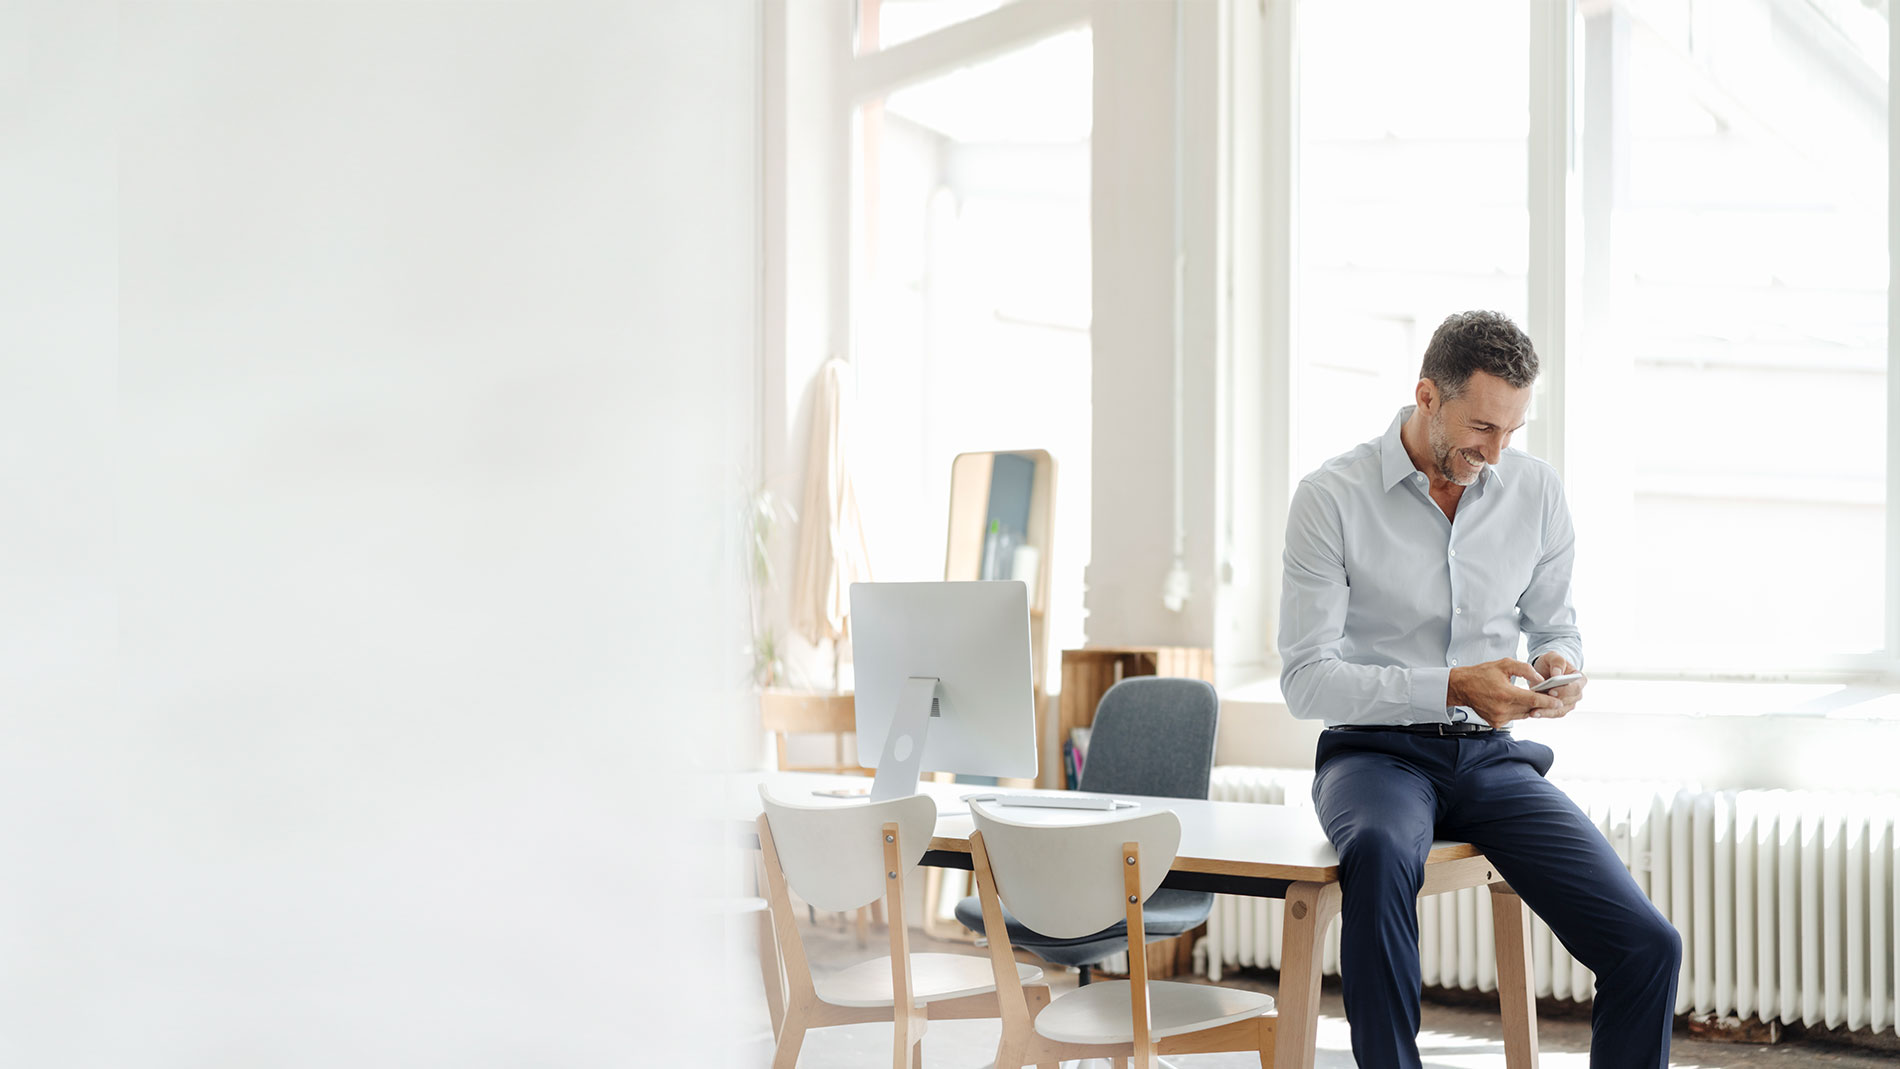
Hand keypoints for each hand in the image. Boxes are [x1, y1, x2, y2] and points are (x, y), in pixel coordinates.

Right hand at [1447, 658, 1564, 729]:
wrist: (1462, 687)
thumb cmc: (1482, 674)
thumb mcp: (1504, 664)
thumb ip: (1525, 669)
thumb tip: (1540, 678)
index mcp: (1506, 694)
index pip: (1533, 700)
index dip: (1548, 701)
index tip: (1558, 701)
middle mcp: (1502, 709)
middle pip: (1530, 709)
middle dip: (1541, 703)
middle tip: (1549, 696)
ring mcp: (1499, 718)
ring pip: (1524, 715)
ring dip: (1530, 708)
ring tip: (1533, 698)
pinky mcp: (1496, 723)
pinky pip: (1514, 718)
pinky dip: (1518, 711)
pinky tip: (1516, 703)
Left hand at [1531, 652, 1585, 718]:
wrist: (1545, 670)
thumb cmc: (1552, 663)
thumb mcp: (1553, 657)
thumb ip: (1557, 663)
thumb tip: (1557, 674)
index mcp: (1580, 680)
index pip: (1575, 688)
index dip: (1564, 691)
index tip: (1551, 691)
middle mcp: (1577, 693)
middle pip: (1568, 702)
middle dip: (1553, 703)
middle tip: (1539, 703)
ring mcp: (1569, 702)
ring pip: (1560, 710)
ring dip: (1547, 712)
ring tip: (1534, 712)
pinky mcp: (1560, 708)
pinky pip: (1553, 714)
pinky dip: (1544, 714)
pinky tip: (1533, 713)